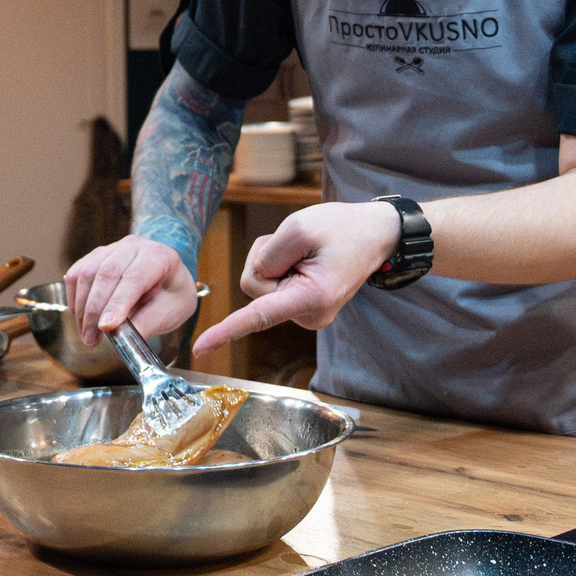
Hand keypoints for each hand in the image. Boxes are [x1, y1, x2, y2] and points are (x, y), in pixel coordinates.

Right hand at [64, 234, 199, 347]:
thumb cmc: (171, 295)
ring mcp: (114, 248)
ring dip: (82, 307)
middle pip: (106, 273)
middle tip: (91, 339)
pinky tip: (80, 315)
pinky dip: (74, 296)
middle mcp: (135, 246)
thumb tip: (117, 335)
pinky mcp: (97, 255)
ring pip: (87, 273)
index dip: (117, 303)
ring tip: (87, 334)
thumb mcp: (170, 312)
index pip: (134, 277)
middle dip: (94, 310)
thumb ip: (146, 323)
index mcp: (160, 257)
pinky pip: (77, 273)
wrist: (169, 277)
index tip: (105, 327)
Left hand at [191, 201, 398, 358]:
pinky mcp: (301, 307)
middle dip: (267, 259)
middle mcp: (308, 316)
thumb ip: (268, 256)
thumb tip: (255, 279)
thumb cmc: (342, 228)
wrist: (375, 235)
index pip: (259, 316)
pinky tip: (306, 259)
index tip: (200, 349)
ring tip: (308, 251)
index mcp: (311, 298)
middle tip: (301, 246)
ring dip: (276, 260)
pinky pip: (273, 285)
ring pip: (262, 285)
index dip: (226, 331)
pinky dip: (282, 266)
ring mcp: (306, 315)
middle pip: (254, 287)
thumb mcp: (299, 227)